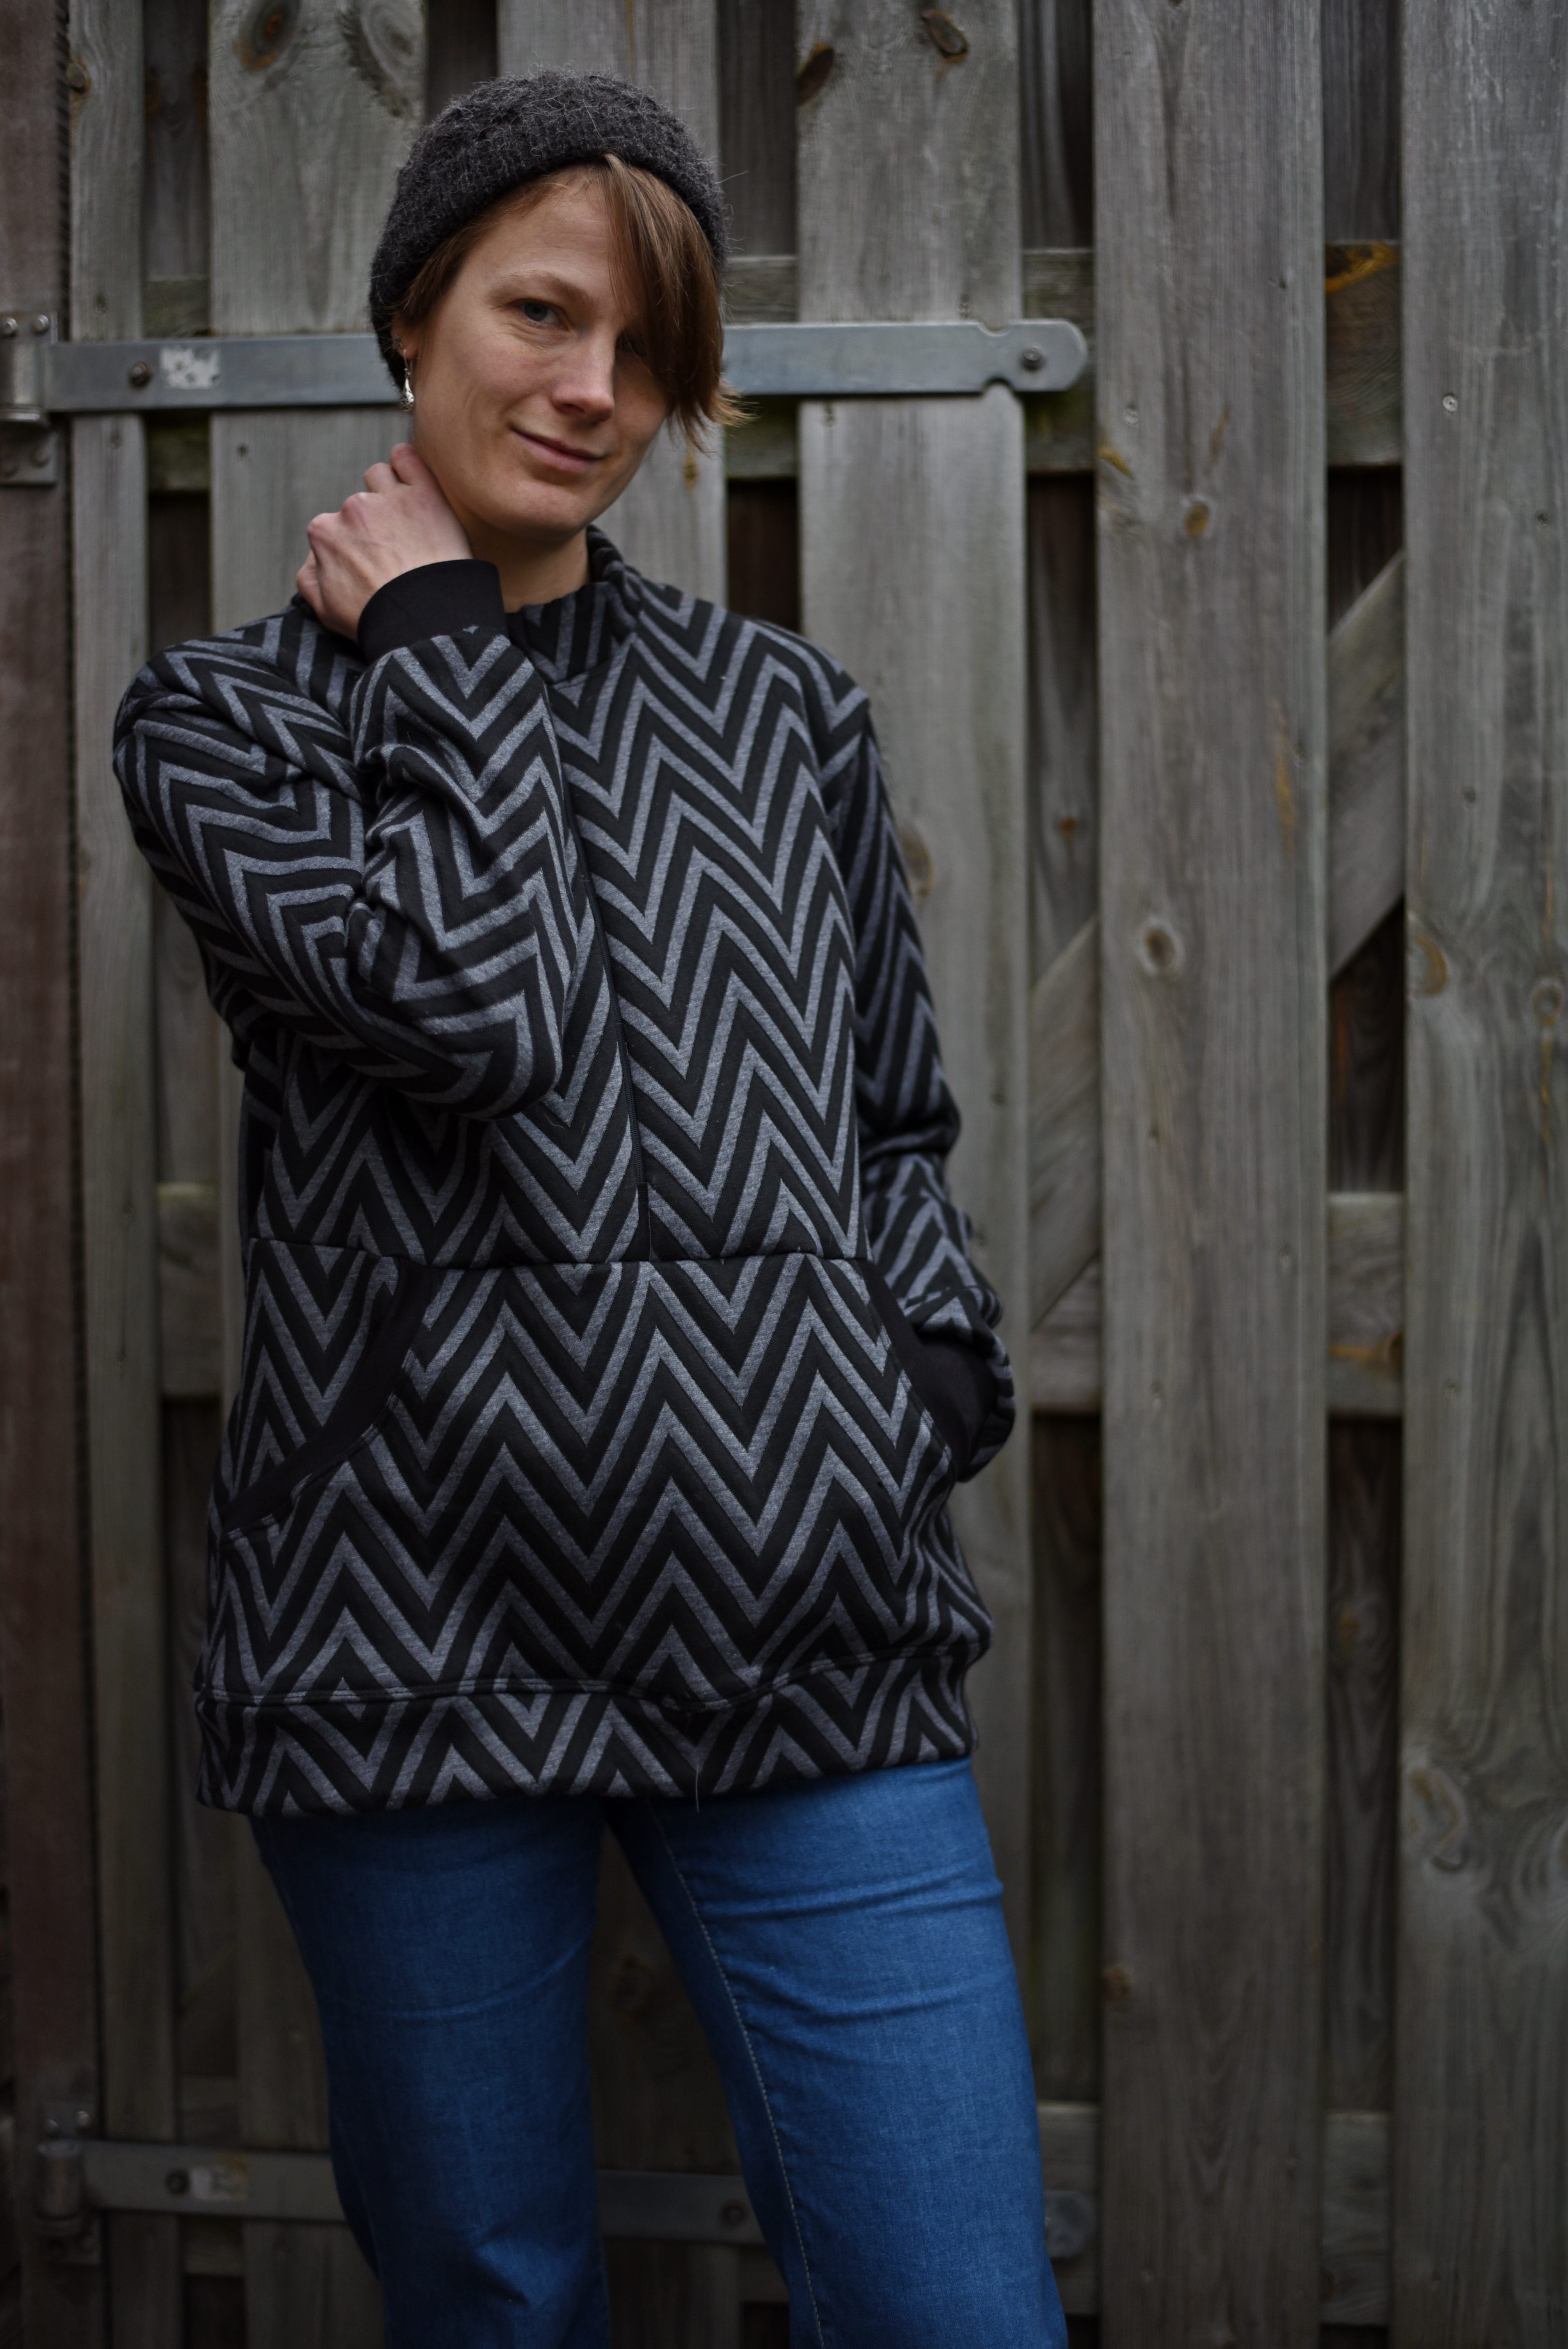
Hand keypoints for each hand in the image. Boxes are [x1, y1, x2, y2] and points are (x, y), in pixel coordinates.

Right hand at [297, 442, 471, 637]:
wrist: (425, 622)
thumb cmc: (378, 621)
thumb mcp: (326, 610)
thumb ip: (309, 577)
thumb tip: (314, 557)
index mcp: (325, 532)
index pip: (333, 528)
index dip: (352, 546)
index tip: (370, 564)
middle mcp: (352, 509)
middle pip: (358, 506)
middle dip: (372, 523)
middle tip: (395, 552)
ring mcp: (388, 498)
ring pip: (380, 477)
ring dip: (387, 490)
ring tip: (406, 519)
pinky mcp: (424, 494)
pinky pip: (408, 458)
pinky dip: (406, 460)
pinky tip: (408, 471)